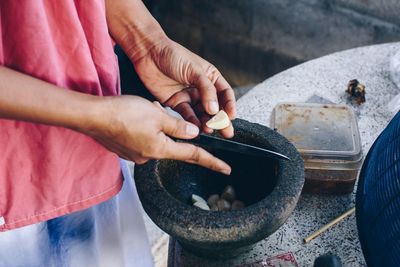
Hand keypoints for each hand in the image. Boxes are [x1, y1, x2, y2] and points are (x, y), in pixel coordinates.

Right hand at [85, 95, 230, 173]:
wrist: (93, 116)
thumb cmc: (125, 113)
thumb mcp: (158, 116)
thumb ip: (179, 127)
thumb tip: (194, 134)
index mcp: (161, 149)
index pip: (193, 155)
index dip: (212, 161)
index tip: (227, 168)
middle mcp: (150, 156)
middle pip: (174, 147)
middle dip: (177, 133)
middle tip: (168, 117)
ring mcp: (137, 155)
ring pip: (159, 140)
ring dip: (160, 126)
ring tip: (149, 109)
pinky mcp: (128, 149)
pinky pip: (146, 140)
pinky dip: (149, 128)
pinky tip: (140, 116)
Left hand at [132, 39, 235, 137]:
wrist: (149, 53)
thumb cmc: (173, 55)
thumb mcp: (194, 70)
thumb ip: (206, 90)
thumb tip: (215, 109)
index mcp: (210, 77)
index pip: (225, 94)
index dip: (229, 105)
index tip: (231, 116)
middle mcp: (201, 88)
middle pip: (215, 107)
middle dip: (220, 120)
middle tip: (226, 132)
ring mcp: (189, 96)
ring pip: (201, 113)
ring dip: (206, 122)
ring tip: (209, 130)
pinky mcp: (176, 103)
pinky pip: (186, 115)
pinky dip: (191, 122)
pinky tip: (195, 127)